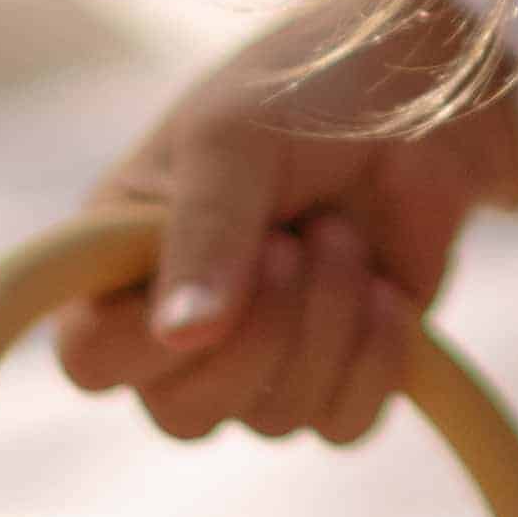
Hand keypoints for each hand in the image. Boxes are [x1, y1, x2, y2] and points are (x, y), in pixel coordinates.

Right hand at [49, 0, 517, 446]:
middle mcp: (179, 322)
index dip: (143, 346)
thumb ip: (204, 232)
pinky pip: (345, 426)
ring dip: (328, 321)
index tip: (216, 279)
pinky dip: (375, 360)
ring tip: (341, 231)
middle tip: (295, 241)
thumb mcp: (235, 138)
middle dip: (259, 333)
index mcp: (120, 259)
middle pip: (184, 414)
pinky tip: (387, 291)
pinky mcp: (340, 371)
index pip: (91, 359)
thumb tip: (181, 336)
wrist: (426, 93)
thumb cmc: (304, 91)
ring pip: (275, 420)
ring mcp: (261, 355)